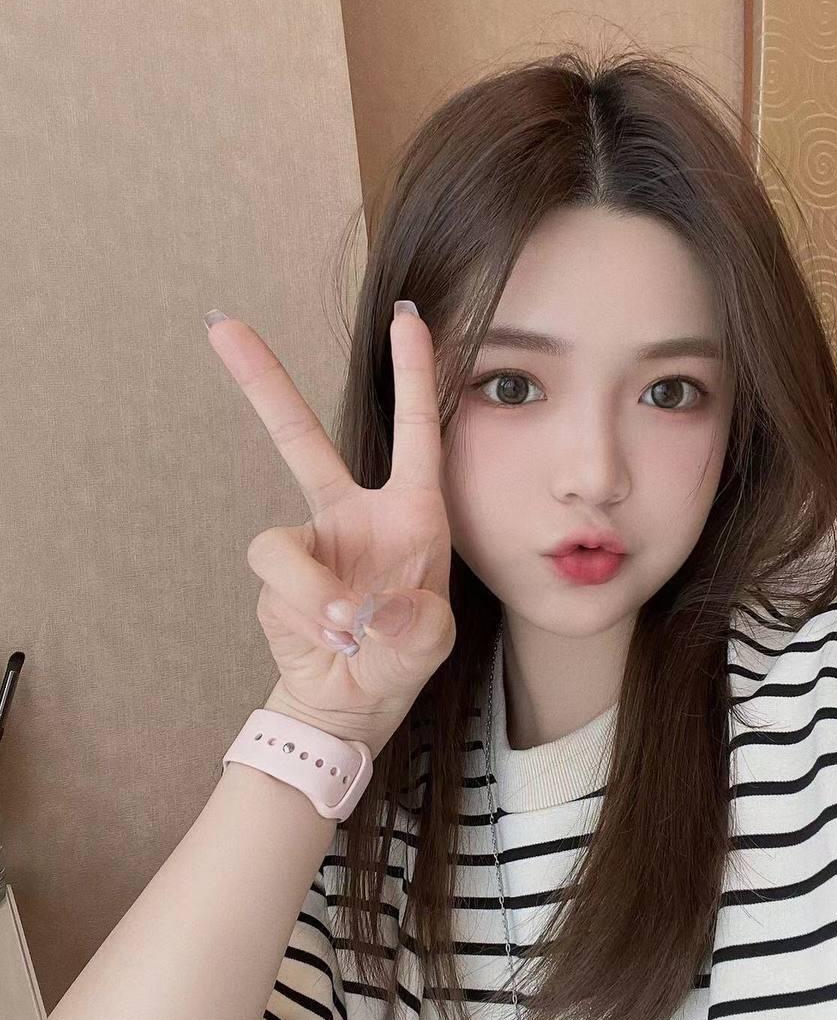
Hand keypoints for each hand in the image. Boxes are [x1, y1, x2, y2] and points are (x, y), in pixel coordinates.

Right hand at [204, 304, 455, 754]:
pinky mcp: (276, 577)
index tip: (408, 317)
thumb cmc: (400, 659)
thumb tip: (374, 604)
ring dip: (313, 594)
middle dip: (261, 381)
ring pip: (278, 545)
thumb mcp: (431, 643)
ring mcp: (309, 543)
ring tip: (348, 630)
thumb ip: (418, 622)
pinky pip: (276, 582)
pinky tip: (330, 635)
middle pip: (298, 437)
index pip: (414, 433)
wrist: (351, 701)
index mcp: (409, 513)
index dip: (411, 374)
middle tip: (222, 325)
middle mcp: (352, 514)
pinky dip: (305, 613)